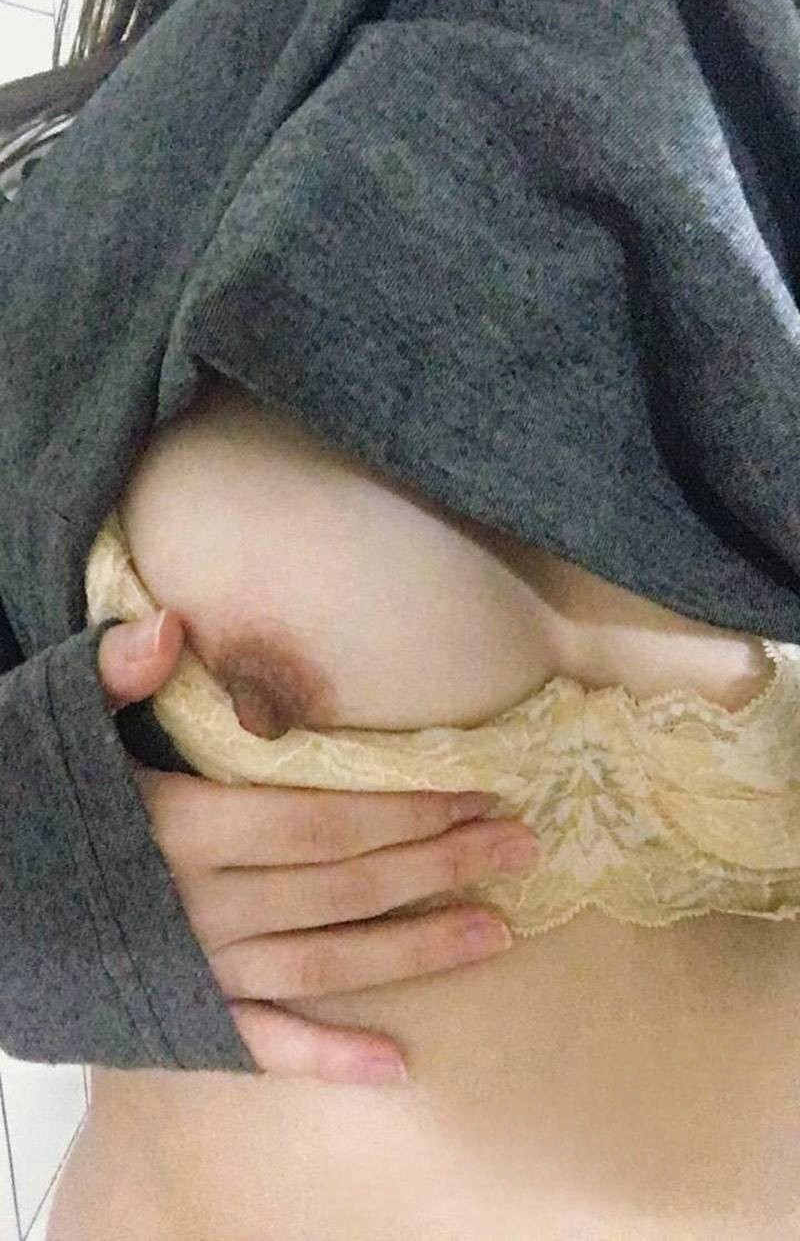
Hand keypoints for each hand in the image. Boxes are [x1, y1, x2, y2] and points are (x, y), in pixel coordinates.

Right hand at [97, 609, 537, 1085]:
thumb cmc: (26, 800)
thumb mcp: (54, 721)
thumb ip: (114, 673)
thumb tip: (170, 623)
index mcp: (181, 827)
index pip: (319, 821)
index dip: (401, 810)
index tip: (475, 794)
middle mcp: (200, 906)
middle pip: (343, 886)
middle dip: (436, 865)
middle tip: (521, 847)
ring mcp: (195, 970)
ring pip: (325, 963)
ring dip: (414, 949)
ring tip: (498, 931)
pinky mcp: (179, 1016)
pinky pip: (260, 1044)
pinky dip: (324, 1058)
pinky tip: (394, 1066)